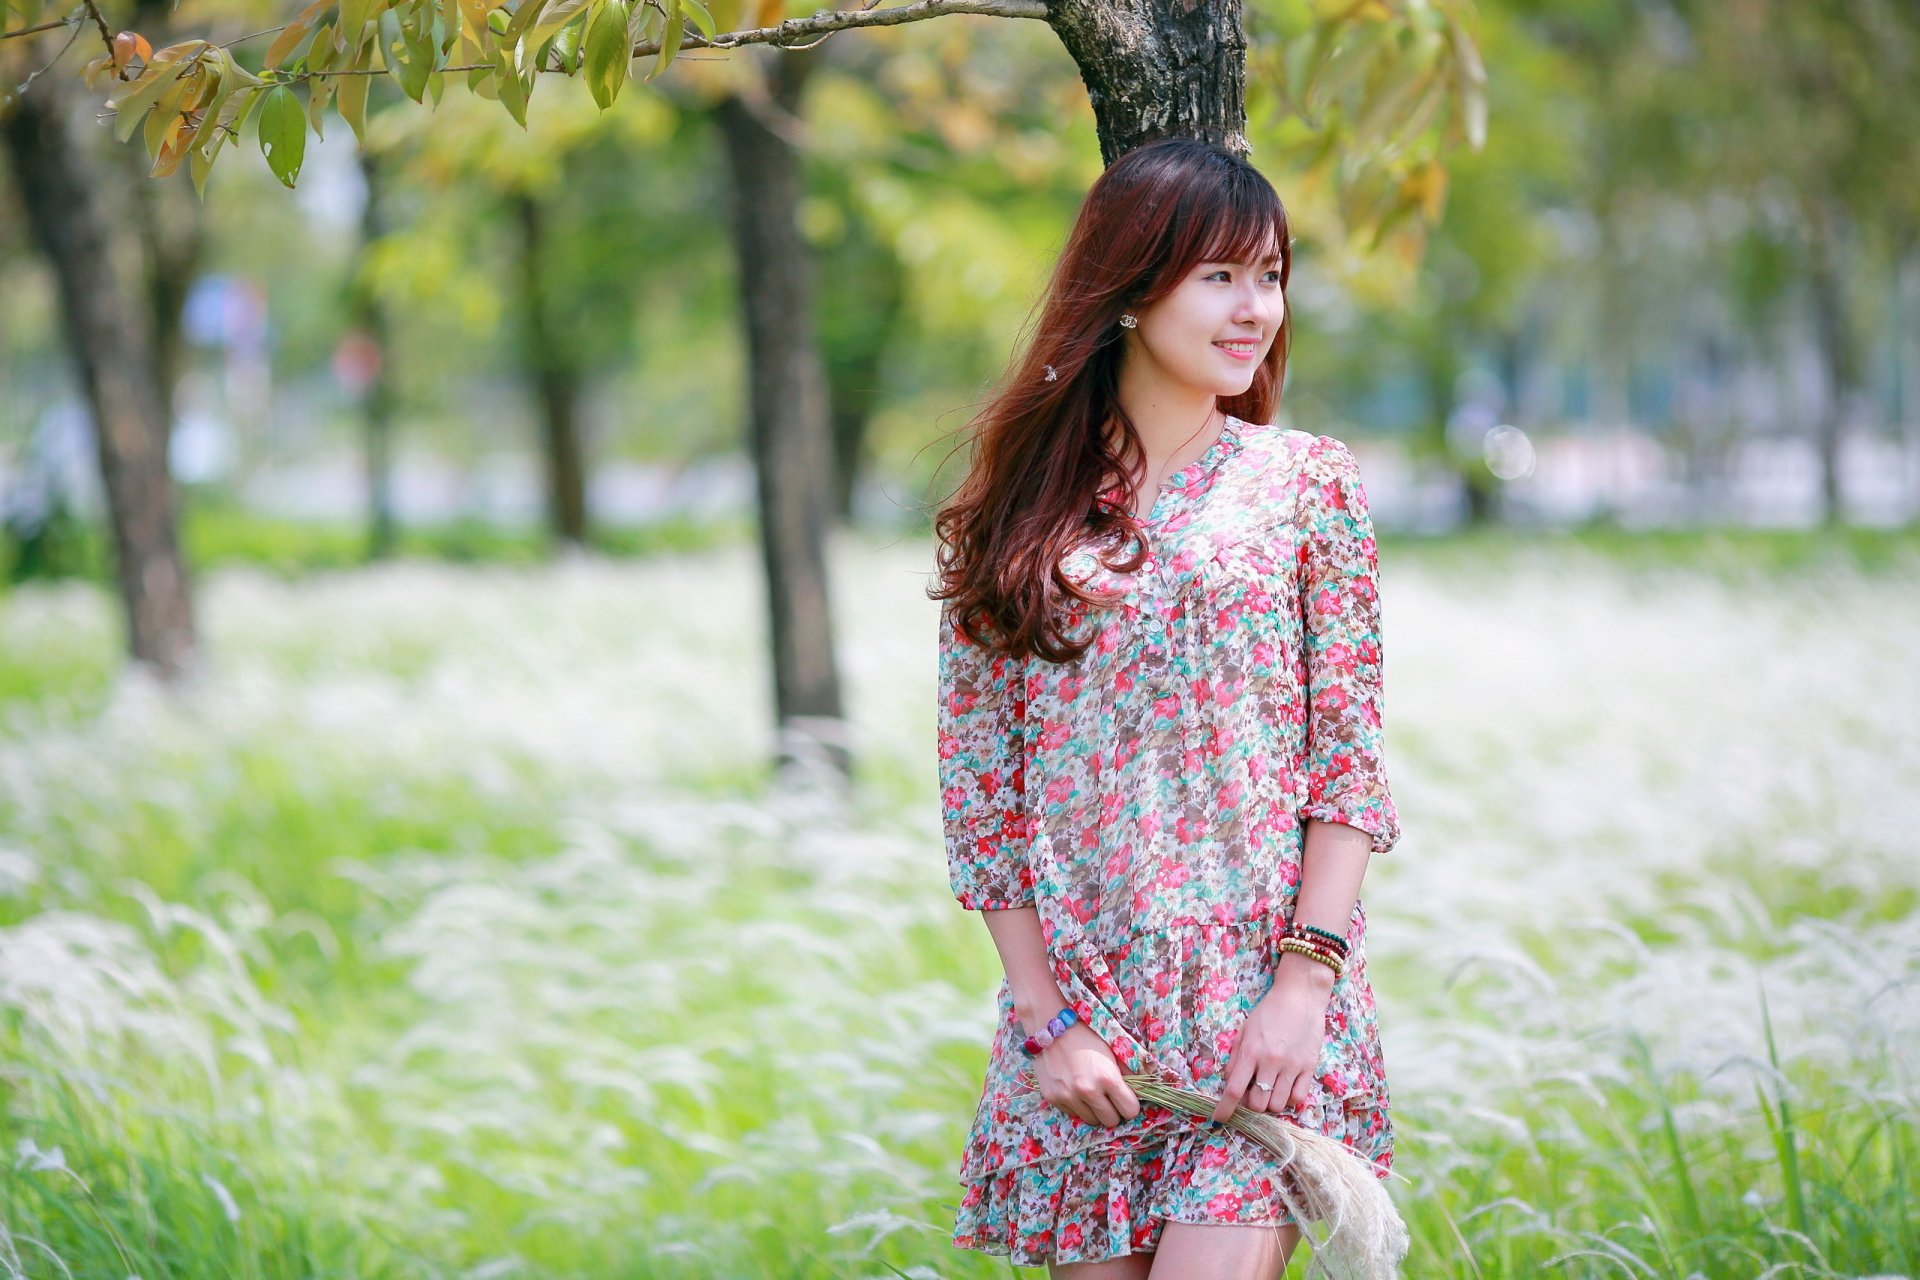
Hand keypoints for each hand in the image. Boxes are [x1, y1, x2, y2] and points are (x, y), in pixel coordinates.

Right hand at [1032, 1023, 1141, 1128]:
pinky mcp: (1053, 1099)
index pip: (1130, 1111)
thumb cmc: (1086, 1035)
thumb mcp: (1112, 1050)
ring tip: (1091, 1092)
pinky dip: (1077, 1106)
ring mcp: (1068, 1096)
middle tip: (1109, 1097)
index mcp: (1107, 1077)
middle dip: (1113, 1111)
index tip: (1125, 1098)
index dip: (1129, 1104)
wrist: (1050, 1027)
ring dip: (1094, 1110)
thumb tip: (1144, 1090)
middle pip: (1111, 1121)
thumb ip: (1129, 1072)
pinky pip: (1073, 1114)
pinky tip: (1074, 1088)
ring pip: (1091, 1121)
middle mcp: (1087, 1090)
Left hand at [1211, 980, 1328, 1123]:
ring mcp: (1292, 1066)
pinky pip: (1298, 1098)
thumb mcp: (1244, 1031)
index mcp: (1251, 1051)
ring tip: (1269, 1089)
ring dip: (1270, 1103)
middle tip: (1252, 1092)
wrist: (1300, 996)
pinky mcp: (1309, 1067)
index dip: (1224, 1109)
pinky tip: (1286, 1088)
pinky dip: (1289, 1099)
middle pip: (1257, 1103)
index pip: (1234, 1089)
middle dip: (1251, 1104)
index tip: (1219, 1119)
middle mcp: (1271, 1062)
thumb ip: (1236, 1058)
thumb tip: (1230, 1084)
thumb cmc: (1268, 1011)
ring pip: (1278, 1105)